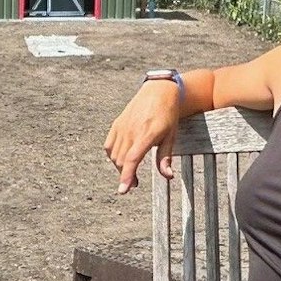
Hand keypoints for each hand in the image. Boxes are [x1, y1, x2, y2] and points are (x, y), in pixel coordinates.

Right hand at [103, 79, 181, 193]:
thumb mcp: (171, 136)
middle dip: (126, 176)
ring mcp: (122, 126)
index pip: (132, 159)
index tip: (123, 190)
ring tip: (130, 172)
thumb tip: (168, 176)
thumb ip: (165, 158)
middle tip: (135, 184)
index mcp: (147, 133)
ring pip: (114, 156)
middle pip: (122, 161)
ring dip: (120, 167)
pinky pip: (109, 146)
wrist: (158, 90)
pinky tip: (122, 158)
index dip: (127, 176)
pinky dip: (113, 156)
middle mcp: (132, 130)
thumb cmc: (167, 114)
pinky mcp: (116, 124)